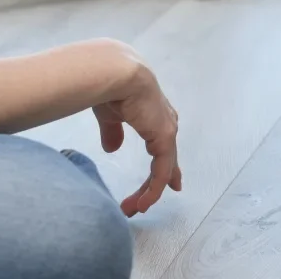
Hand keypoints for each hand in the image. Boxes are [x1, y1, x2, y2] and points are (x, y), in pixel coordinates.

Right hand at [90, 41, 181, 216]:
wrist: (115, 73)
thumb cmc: (110, 87)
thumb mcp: (111, 114)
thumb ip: (113, 132)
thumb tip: (112, 149)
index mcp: (153, 114)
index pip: (162, 144)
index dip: (164, 164)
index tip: (169, 182)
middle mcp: (165, 122)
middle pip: (165, 159)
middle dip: (155, 183)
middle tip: (142, 203)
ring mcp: (167, 130)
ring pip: (163, 168)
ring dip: (150, 190)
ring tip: (135, 207)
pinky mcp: (165, 137)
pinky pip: (162, 170)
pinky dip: (154, 187)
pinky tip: (144, 201)